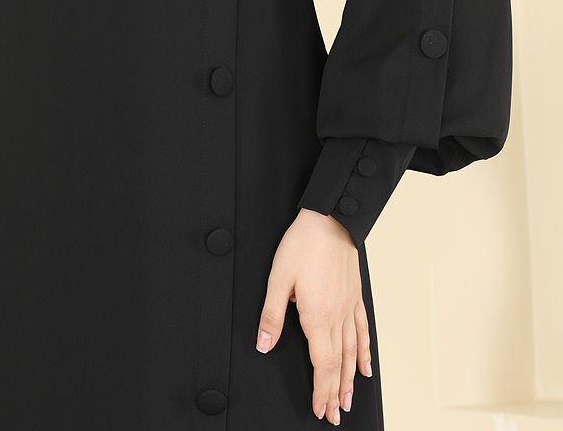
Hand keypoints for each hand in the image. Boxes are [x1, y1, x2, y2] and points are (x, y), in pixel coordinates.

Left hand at [256, 208, 371, 423]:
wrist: (330, 220)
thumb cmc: (303, 245)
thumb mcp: (278, 278)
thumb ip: (272, 315)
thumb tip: (264, 345)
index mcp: (316, 316)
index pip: (321, 364)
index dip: (320, 390)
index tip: (320, 409)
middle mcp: (337, 316)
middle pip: (338, 364)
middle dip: (335, 392)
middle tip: (335, 415)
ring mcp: (349, 307)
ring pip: (352, 352)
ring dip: (350, 379)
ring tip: (348, 400)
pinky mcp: (355, 297)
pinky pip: (363, 330)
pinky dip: (365, 351)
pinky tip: (365, 366)